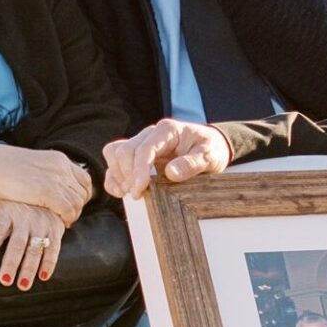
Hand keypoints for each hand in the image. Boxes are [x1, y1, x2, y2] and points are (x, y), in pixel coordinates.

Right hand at [0, 142, 91, 225]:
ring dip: (74, 214)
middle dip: (80, 206)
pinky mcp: (49, 192)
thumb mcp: (34, 167)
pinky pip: (68, 209)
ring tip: (66, 222)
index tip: (76, 203)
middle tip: (71, 216)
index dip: (84, 193)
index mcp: (59, 159)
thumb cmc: (6, 168)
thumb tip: (54, 188)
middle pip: (84, 191)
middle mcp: (62, 167)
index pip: (84, 178)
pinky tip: (62, 224)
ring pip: (78, 201)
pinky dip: (68, 218)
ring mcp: (57, 179)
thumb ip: (47, 175)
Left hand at [0, 199, 65, 288]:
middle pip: (17, 243)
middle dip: (11, 262)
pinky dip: (49, 263)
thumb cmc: (20, 200)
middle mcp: (26, 219)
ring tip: (23, 285)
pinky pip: (53, 249)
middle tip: (5, 280)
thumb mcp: (3, 202)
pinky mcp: (55, 230)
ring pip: (35, 249)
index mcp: (9, 213)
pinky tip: (43, 276)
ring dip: (29, 268)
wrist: (49, 189)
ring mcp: (42, 225)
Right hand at [104, 119, 233, 198]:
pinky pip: (115, 160)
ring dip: (118, 175)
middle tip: (139, 195)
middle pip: (126, 150)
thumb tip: (170, 173)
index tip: (140, 190)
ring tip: (130, 193)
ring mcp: (142, 143)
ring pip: (115, 153)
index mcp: (167, 130)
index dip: (139, 170)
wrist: (213, 146)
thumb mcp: (210, 156)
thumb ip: (192, 163)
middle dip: (128, 175)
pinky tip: (121, 191)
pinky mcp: (137, 155)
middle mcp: (150, 134)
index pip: (145, 148)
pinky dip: (113, 176)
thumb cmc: (211, 149)